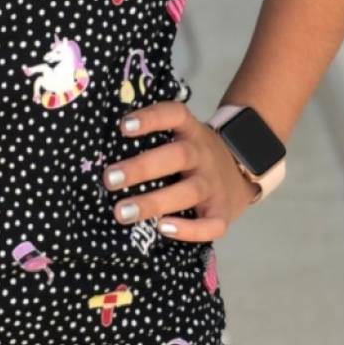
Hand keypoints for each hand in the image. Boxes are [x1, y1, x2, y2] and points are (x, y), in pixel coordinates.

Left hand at [102, 100, 259, 241]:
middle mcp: (203, 154)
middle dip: (141, 168)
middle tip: (110, 179)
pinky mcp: (223, 212)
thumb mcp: (182, 134)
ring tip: (122, 212)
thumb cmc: (194, 153)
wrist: (242, 169)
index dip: (151, 118)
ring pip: (188, 192)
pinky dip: (188, 230)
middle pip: (176, 156)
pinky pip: (210, 225)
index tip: (123, 126)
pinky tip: (161, 229)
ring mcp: (214, 184)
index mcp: (190, 130)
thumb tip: (102, 147)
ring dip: (153, 202)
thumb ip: (154, 137)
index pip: (174, 114)